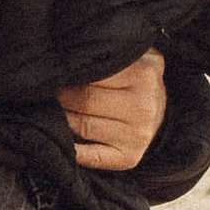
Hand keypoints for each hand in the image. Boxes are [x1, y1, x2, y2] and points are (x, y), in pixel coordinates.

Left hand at [57, 47, 165, 171]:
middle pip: (84, 101)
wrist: (162, 111)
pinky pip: (92, 158)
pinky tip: (62, 140)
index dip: (68, 75)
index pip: (91, 75)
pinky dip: (73, 151)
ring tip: (52, 110)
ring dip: (61, 119)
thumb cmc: (138, 79)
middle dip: (60, 97)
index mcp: (143, 75)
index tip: (55, 74)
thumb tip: (71, 52)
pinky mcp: (129, 158)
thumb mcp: (134, 56)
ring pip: (83, 127)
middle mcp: (142, 107)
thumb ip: (110, 52)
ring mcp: (137, 135)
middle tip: (47, 91)